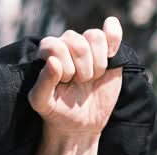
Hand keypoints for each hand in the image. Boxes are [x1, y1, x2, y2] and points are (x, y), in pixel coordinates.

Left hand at [29, 17, 123, 139]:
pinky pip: (112, 28)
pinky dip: (113, 38)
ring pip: (95, 37)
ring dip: (97, 63)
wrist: (82, 123)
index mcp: (48, 52)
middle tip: (80, 83)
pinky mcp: (107, 48)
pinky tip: (111, 55)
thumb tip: (53, 61)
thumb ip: (43, 83)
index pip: (56, 46)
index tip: (65, 82)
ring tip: (91, 78)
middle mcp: (67, 43)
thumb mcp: (43, 103)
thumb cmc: (58, 111)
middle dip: (82, 70)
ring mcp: (88, 44)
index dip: (65, 67)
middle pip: (79, 44)